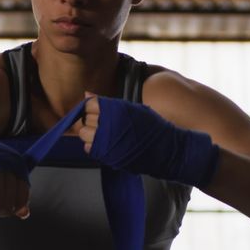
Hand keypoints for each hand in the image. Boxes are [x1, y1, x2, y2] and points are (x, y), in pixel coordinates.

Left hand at [75, 92, 219, 187]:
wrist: (166, 150)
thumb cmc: (152, 127)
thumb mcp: (132, 108)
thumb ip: (108, 103)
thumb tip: (86, 95)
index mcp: (115, 108)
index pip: (89, 104)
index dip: (92, 108)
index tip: (98, 112)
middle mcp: (108, 123)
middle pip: (85, 118)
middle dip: (90, 120)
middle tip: (103, 124)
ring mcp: (106, 140)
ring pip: (83, 133)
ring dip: (90, 133)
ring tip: (104, 135)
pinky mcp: (106, 155)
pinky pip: (89, 148)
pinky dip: (93, 146)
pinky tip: (106, 144)